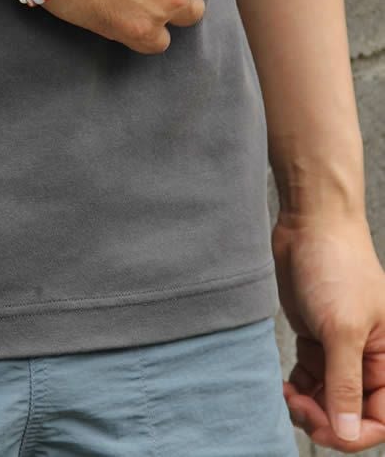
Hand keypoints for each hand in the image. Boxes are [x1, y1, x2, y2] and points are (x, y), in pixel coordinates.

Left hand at [272, 211, 384, 451]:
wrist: (310, 226)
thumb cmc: (337, 267)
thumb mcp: (342, 329)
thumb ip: (345, 383)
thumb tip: (347, 432)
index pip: (379, 417)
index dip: (353, 432)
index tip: (322, 427)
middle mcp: (368, 357)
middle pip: (351, 412)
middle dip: (325, 419)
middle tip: (297, 406)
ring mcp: (339, 349)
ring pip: (328, 399)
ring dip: (308, 406)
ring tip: (287, 395)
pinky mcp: (316, 338)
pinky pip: (310, 380)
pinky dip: (298, 389)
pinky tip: (283, 385)